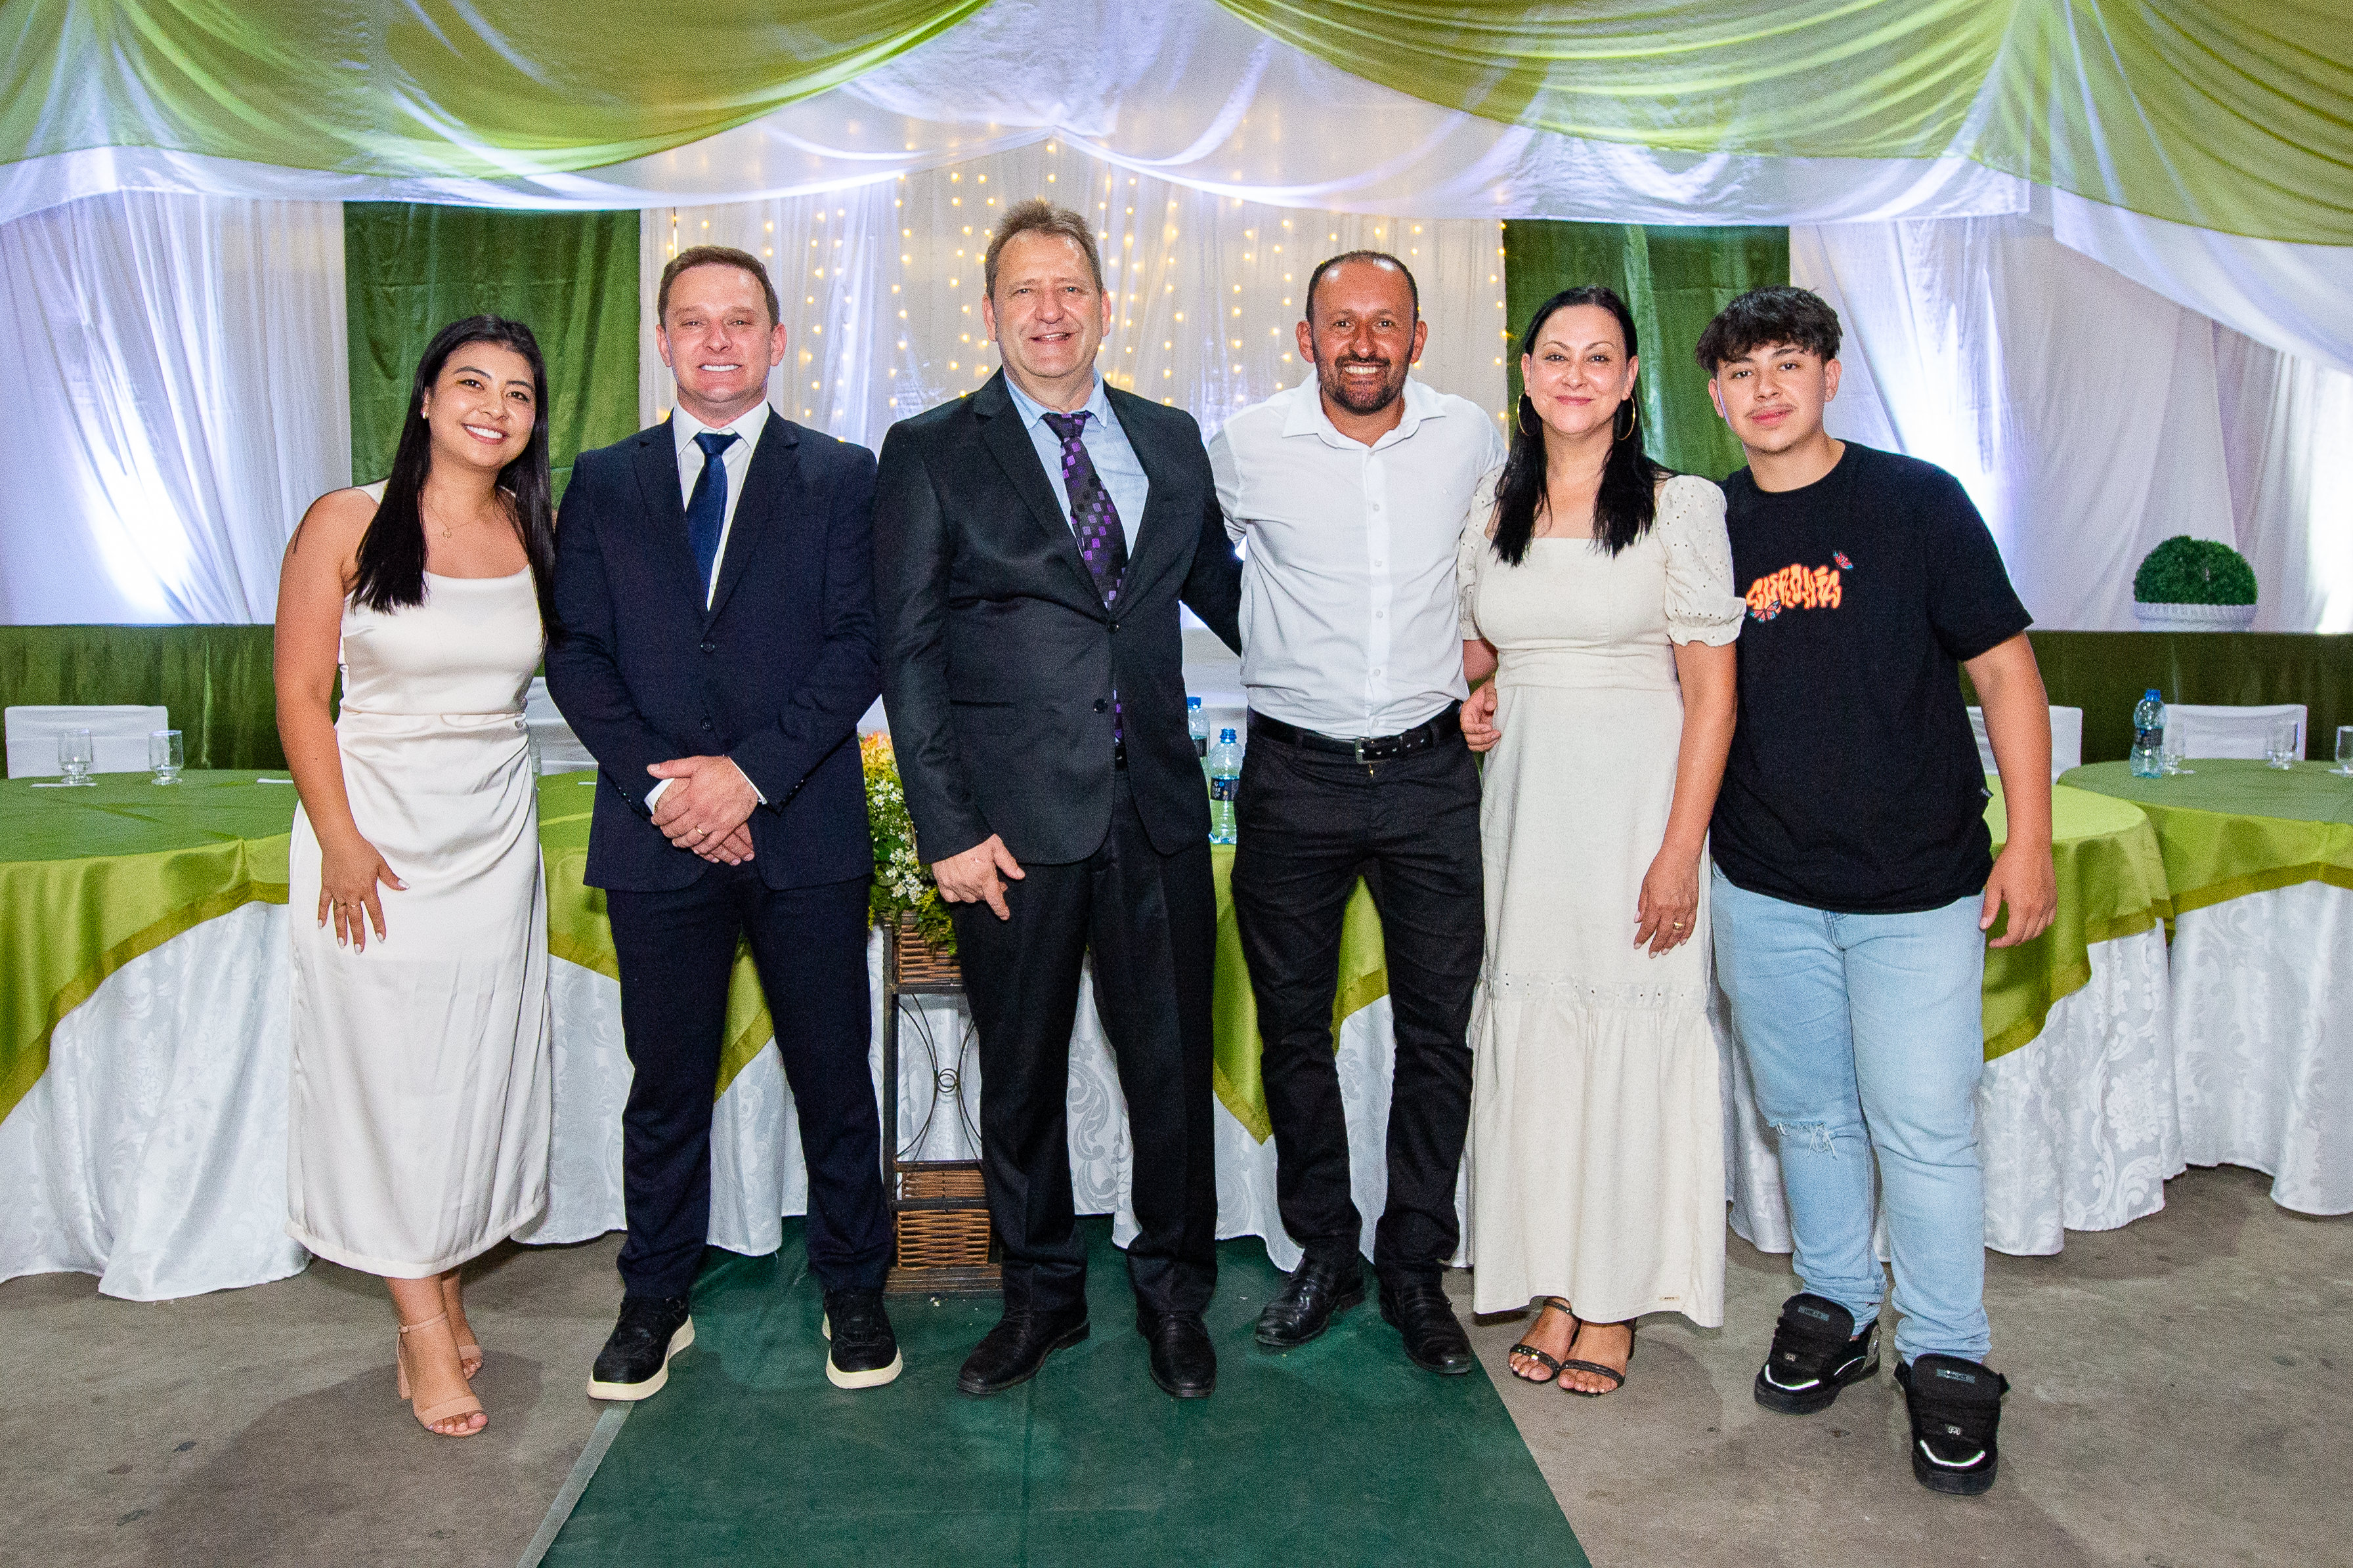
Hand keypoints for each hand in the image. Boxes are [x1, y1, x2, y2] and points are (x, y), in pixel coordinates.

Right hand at [317, 833, 405, 950]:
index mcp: (366, 889)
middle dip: (358, 936)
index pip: (374, 912)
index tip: (381, 938)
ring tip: (342, 944)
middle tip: (359, 950)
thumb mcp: (380, 863)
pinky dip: (322, 914)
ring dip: (341, 930)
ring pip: (339, 915)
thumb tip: (405, 887)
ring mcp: (337, 891)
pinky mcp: (327, 886)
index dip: (378, 925)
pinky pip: (323, 903)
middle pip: (355, 919)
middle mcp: (351, 894)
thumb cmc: (361, 850)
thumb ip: (391, 878)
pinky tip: (321, 925)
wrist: (339, 841)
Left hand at [647, 755, 758, 863]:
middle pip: (678, 827)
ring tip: (677, 843)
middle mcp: (700, 811)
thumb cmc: (721, 768)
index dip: (659, 818)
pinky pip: (712, 843)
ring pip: (692, 837)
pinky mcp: (727, 827)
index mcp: (690, 796)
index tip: (655, 821)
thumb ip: (672, 768)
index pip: (668, 812)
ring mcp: (713, 821)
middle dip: (668, 832)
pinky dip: (703, 848)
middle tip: (664, 833)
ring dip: (682, 842)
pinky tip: (697, 849)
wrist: (748, 775)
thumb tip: (651, 769)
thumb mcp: (695, 763)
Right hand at [932, 833, 1023, 919]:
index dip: (1001, 910)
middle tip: (996, 882)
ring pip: (968, 899)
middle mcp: (968, 883)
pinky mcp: (941, 881)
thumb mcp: (995, 845)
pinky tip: (962, 887)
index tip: (1005, 915)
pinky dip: (958, 896)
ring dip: (976, 894)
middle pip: (983, 897)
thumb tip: (1020, 876)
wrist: (947, 829)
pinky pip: (951, 898)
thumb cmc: (973, 835)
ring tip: (979, 882)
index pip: (995, 899)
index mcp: (984, 876)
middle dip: (991, 892)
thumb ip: (1007, 862)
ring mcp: (953, 884)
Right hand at [1461, 683, 1500, 752]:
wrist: (1498, 691)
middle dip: (1482, 739)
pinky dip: (1488, 746)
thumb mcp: (1491, 687)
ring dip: (1485, 744)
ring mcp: (1476, 729)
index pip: (1466, 726)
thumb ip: (1490, 695)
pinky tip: (1497, 740)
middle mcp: (1470, 722)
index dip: (1475, 729)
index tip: (1488, 727)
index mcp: (1467, 711)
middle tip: (1496, 734)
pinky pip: (1481, 745)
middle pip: (1468, 738)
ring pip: (1473, 745)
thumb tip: (1489, 707)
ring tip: (1497, 737)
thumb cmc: (1492, 688)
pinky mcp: (1483, 734)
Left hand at [1634, 843, 1700, 955]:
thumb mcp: (1645, 885)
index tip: (1638, 944)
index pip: (1648, 927)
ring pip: (1677, 932)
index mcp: (1657, 904)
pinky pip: (1690, 924)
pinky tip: (1681, 941)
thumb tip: (1639, 919)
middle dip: (1656, 945)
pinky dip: (1686, 934)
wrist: (1681, 856)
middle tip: (1652, 953)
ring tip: (1665, 951)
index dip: (1642, 937)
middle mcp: (1671, 909)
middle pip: (1662, 933)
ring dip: (1670, 943)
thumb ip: (1643, 904)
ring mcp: (1684, 908)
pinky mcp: (1693, 905)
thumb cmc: (1662, 867)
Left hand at [1982, 840, 2055, 947]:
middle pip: (2027, 935)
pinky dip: (2041, 926)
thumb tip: (1984, 926)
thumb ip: (1990, 908)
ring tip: (2015, 933)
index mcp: (2022, 908)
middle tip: (2002, 938)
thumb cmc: (2010, 863)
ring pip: (2040, 930)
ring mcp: (2048, 903)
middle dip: (2013, 941)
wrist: (2031, 846)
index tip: (1993, 942)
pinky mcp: (2054, 897)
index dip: (2002, 943)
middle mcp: (2038, 909)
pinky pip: (2050, 919)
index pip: (2014, 936)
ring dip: (2027, 935)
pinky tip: (2031, 923)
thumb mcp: (1994, 885)